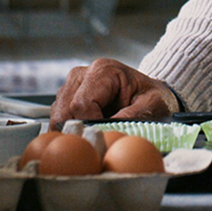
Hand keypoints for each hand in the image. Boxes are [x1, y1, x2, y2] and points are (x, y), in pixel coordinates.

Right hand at [50, 58, 179, 125]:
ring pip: (58, 114)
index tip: (105, 136)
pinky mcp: (69, 97)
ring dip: (73, 129)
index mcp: (104, 70)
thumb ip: (130, 118)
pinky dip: (71, 128)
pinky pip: (59, 117)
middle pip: (64, 109)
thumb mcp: (151, 107)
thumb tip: (106, 133)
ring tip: (96, 133)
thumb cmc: (153, 99)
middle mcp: (83, 74)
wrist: (153, 95)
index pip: (81, 104)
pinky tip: (89, 131)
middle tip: (98, 139)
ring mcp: (73, 84)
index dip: (90, 125)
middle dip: (78, 129)